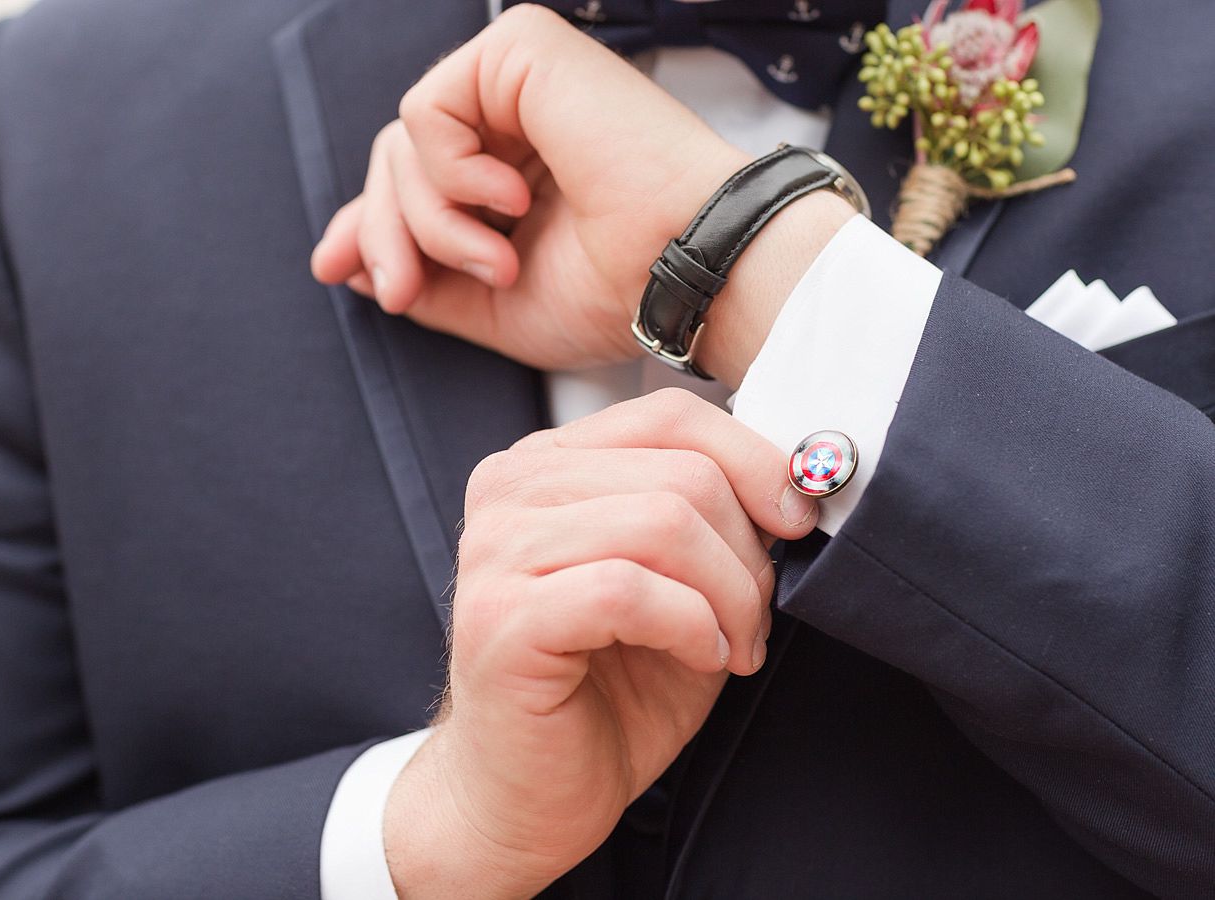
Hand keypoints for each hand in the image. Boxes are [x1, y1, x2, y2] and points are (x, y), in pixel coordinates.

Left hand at [312, 5, 851, 380]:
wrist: (686, 266)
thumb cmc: (616, 292)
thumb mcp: (495, 306)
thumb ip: (424, 280)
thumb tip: (347, 263)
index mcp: (515, 170)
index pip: (414, 181)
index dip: (368, 224)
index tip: (336, 271)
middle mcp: (515, 120)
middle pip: (395, 161)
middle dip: (385, 234)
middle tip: (405, 293)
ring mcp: (519, 80)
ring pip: (404, 142)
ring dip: (432, 221)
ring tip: (501, 261)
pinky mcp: (523, 50)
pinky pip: (426, 112)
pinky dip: (450, 173)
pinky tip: (510, 200)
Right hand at [383, 390, 818, 896]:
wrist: (527, 796)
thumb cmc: (608, 689)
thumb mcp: (678, 583)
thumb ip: (711, 518)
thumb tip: (796, 479)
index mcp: (547, 463)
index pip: (670, 416)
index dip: (756, 464)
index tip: (795, 525)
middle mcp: (509, 488)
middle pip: (681, 472)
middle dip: (748, 554)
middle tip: (754, 622)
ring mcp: (496, 549)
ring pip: (663, 523)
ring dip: (729, 597)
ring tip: (731, 646)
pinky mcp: (502, 617)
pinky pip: (629, 591)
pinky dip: (691, 627)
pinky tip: (698, 658)